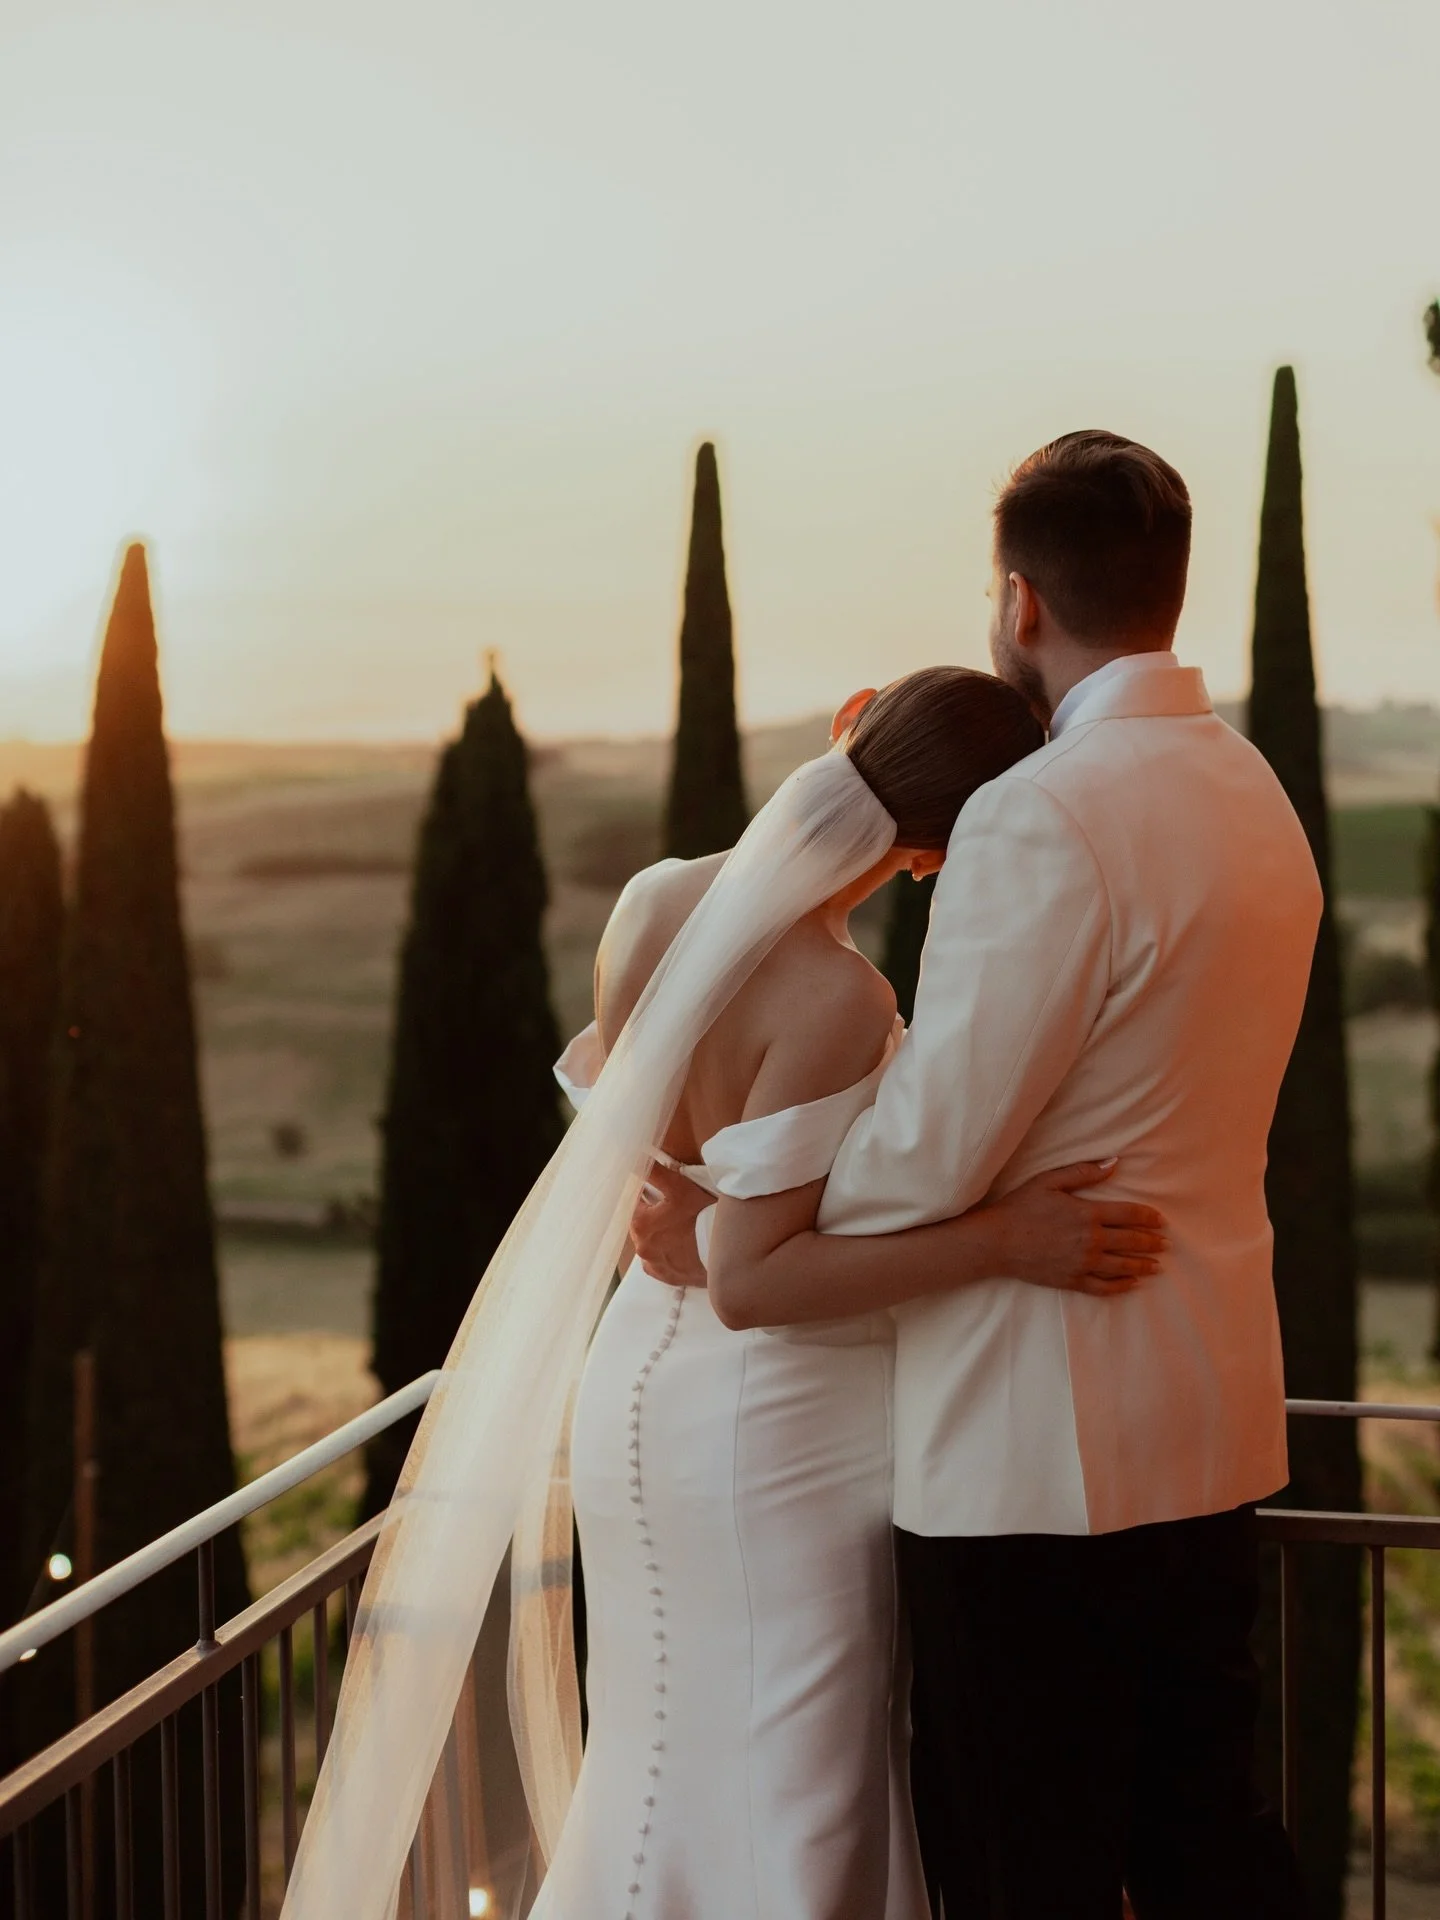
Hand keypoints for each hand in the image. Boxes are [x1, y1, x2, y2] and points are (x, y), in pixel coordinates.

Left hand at [630, 1163, 709, 1287]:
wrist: (725, 1248)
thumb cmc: (701, 1215)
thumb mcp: (679, 1187)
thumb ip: (654, 1172)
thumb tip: (637, 1159)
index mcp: (639, 1224)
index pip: (634, 1203)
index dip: (647, 1195)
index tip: (661, 1193)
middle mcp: (641, 1247)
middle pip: (641, 1225)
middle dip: (652, 1216)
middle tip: (673, 1210)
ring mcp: (654, 1264)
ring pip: (650, 1244)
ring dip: (658, 1236)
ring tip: (678, 1229)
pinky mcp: (667, 1277)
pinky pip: (660, 1264)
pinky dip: (665, 1255)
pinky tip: (678, 1247)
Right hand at [977, 1161, 1166, 1296]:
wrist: (997, 1242)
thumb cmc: (1021, 1207)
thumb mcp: (1049, 1181)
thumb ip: (1083, 1172)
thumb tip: (1114, 1163)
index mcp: (1087, 1213)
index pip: (1129, 1215)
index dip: (1148, 1217)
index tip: (1161, 1221)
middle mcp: (1090, 1240)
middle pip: (1130, 1242)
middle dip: (1151, 1242)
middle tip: (1165, 1244)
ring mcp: (1082, 1263)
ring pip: (1122, 1266)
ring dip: (1142, 1265)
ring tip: (1156, 1266)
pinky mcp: (1072, 1280)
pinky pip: (1103, 1287)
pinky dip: (1121, 1286)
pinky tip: (1131, 1284)